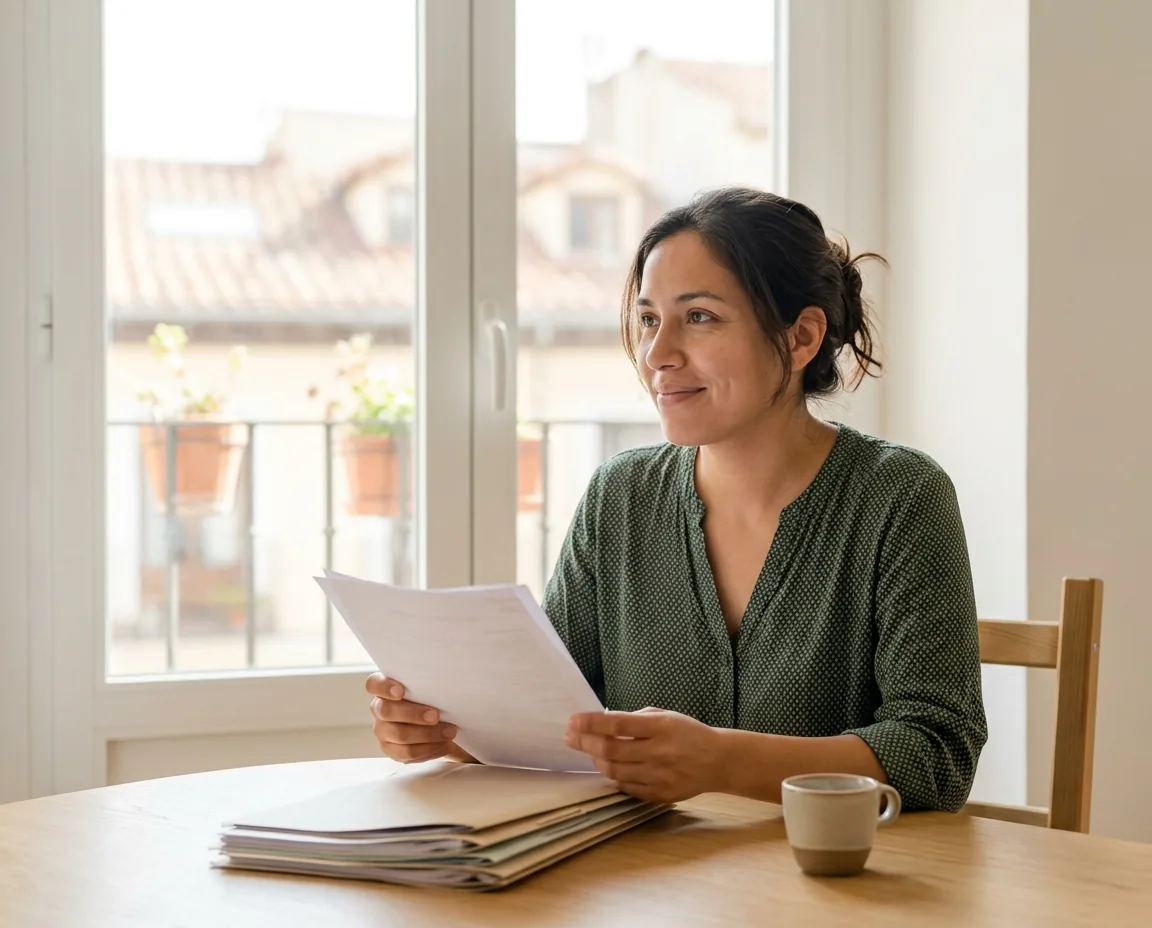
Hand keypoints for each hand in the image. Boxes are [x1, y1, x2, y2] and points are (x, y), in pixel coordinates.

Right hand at [365, 673, 474, 763]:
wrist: (442, 723)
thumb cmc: (434, 699)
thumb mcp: (431, 687)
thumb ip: (428, 683)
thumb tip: (446, 679)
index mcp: (384, 688)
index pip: (373, 684)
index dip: (384, 687)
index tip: (401, 691)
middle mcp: (379, 709)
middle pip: (386, 711)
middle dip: (413, 714)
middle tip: (436, 715)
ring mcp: (383, 731)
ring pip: (399, 734)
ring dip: (427, 734)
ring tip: (449, 731)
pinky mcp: (392, 750)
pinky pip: (408, 753)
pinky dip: (429, 748)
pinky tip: (444, 744)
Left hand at [565, 708, 723, 802]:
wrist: (717, 761)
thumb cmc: (687, 733)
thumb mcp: (665, 716)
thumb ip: (635, 719)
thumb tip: (601, 724)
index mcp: (662, 727)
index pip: (617, 724)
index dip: (591, 723)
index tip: (573, 721)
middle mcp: (660, 753)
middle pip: (611, 750)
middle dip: (585, 743)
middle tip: (570, 737)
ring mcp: (660, 777)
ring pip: (615, 771)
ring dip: (597, 760)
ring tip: (591, 751)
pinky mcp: (660, 795)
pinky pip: (626, 787)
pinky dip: (614, 776)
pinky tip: (610, 766)